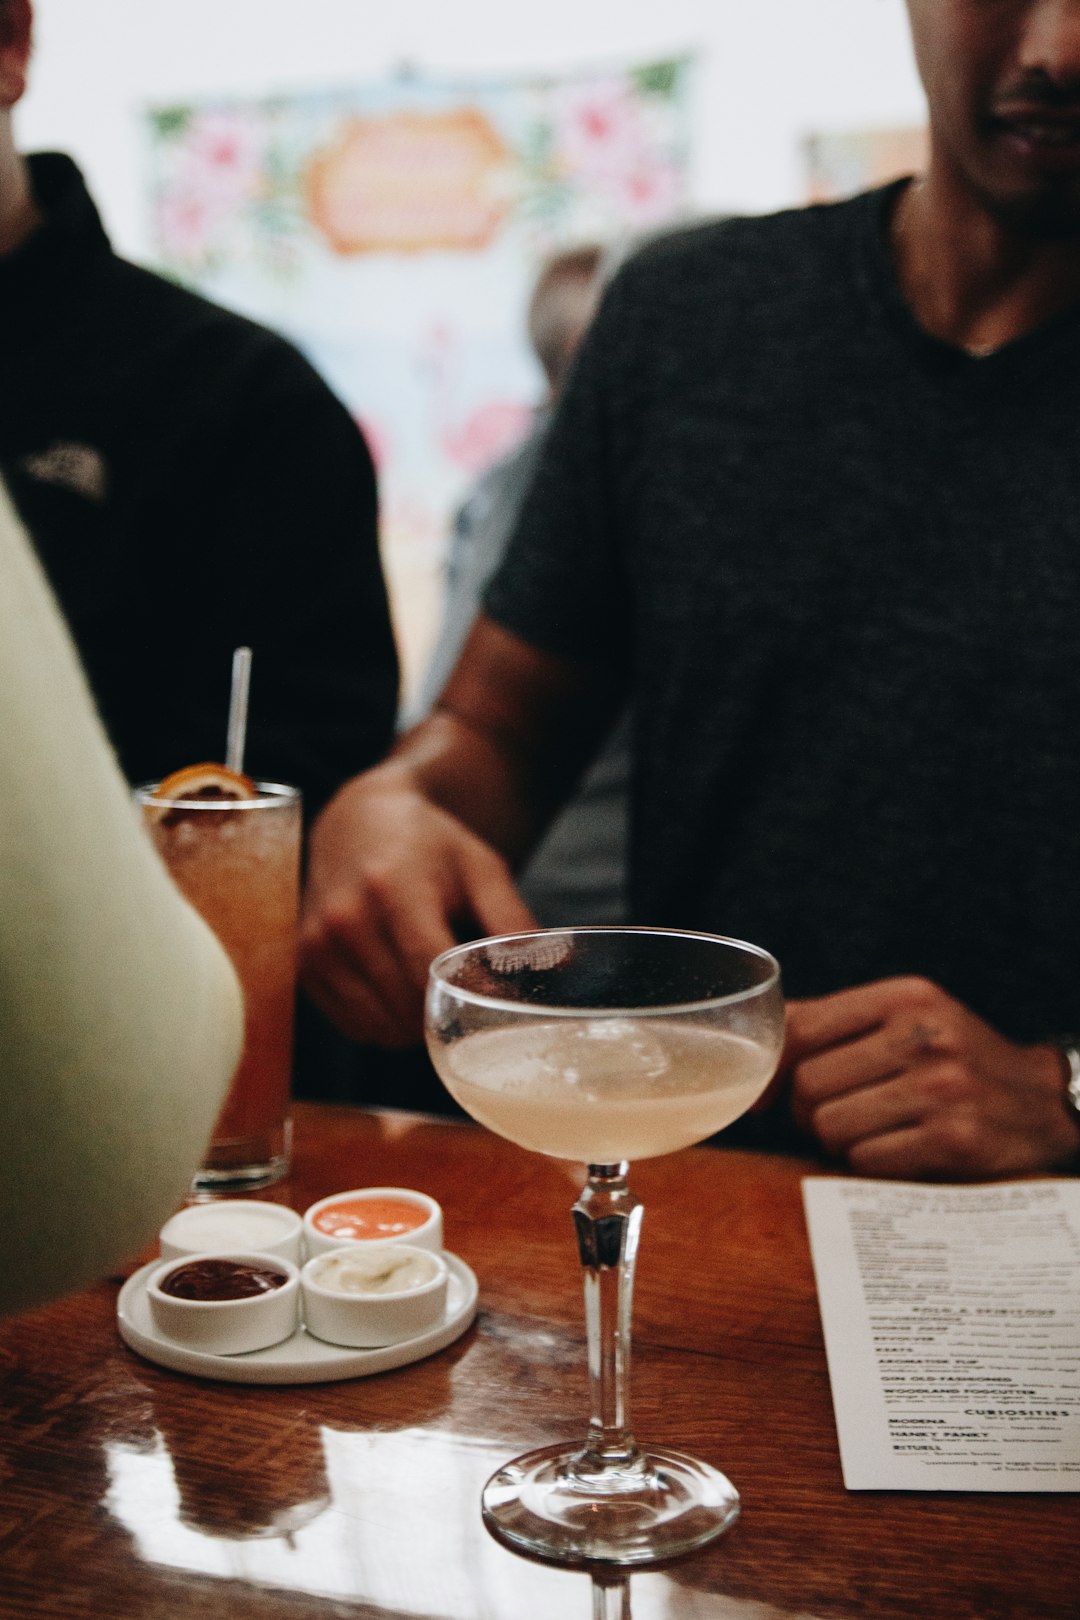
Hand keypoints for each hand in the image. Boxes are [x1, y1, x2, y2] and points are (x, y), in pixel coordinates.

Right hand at [299, 771, 535, 1046]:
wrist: (360, 821)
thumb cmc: (430, 846)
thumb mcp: (482, 869)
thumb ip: (513, 922)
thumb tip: (558, 970)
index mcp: (394, 893)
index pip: (432, 976)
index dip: (471, 1001)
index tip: (500, 1009)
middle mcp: (345, 922)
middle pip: (407, 1009)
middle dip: (446, 1015)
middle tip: (470, 998)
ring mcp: (317, 947)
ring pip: (380, 1027)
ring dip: (414, 1025)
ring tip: (432, 988)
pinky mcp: (304, 965)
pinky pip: (353, 1026)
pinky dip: (383, 1023)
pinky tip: (399, 989)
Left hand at [783, 977, 1079, 1179]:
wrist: (1044, 1103)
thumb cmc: (956, 1060)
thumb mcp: (906, 1018)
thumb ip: (833, 1024)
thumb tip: (754, 1051)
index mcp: (906, 997)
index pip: (802, 1028)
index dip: (772, 1068)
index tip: (767, 1093)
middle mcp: (924, 1036)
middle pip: (809, 1085)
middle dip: (808, 1111)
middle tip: (834, 1115)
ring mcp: (942, 1089)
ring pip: (831, 1127)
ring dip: (838, 1140)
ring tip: (871, 1130)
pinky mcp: (953, 1141)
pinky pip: (866, 1161)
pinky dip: (870, 1163)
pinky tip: (898, 1149)